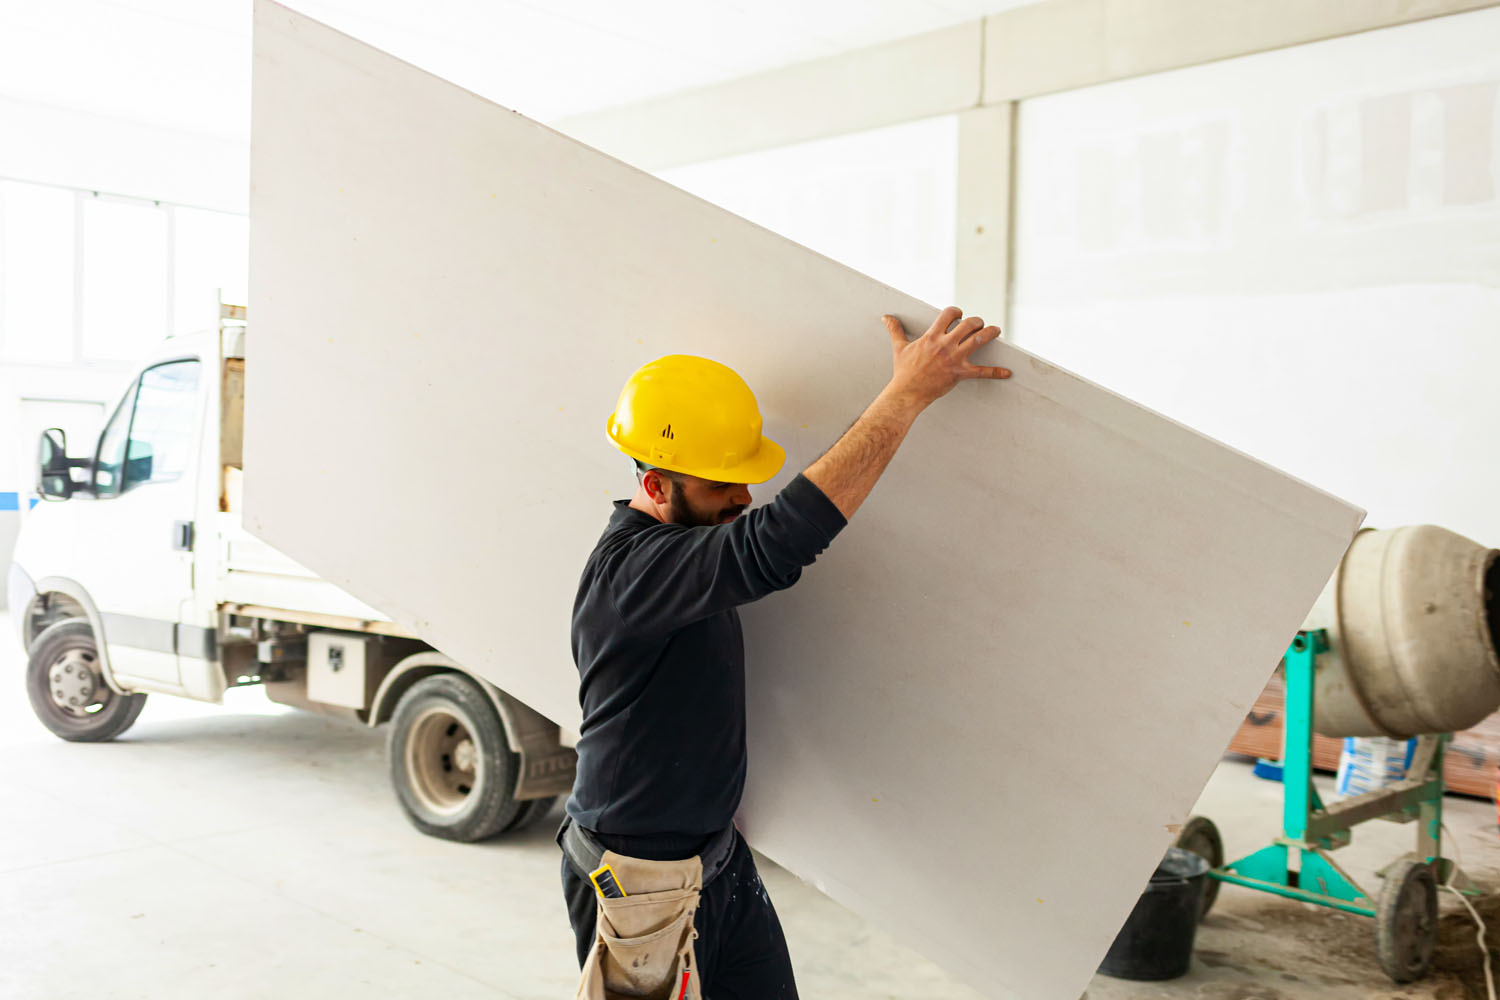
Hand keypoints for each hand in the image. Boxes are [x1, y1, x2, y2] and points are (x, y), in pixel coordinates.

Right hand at [882, 306, 1010, 407]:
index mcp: (932, 336)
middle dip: (976, 321)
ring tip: (996, 331)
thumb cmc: (903, 372)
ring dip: (990, 333)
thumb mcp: (899, 348)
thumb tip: (886, 317)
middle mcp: (945, 345)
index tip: (959, 315)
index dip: (957, 311)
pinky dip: (996, 372)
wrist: (906, 393)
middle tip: (978, 324)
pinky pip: (982, 372)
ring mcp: (954, 359)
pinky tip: (1007, 372)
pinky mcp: (960, 374)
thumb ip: (895, 330)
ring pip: (978, 340)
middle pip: (968, 324)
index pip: (949, 314)